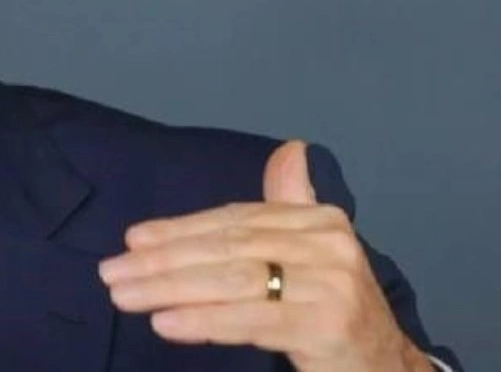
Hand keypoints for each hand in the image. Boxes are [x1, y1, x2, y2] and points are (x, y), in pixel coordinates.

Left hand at [98, 141, 432, 371]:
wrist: (388, 368)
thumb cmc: (336, 310)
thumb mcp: (314, 255)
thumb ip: (290, 206)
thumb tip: (290, 151)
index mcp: (320, 219)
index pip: (235, 220)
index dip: (180, 230)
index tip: (132, 240)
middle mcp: (329, 243)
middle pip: (227, 248)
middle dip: (163, 261)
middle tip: (112, 272)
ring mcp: (332, 284)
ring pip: (232, 281)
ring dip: (169, 288)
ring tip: (125, 295)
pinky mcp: (328, 324)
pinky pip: (251, 319)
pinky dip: (203, 320)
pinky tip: (165, 322)